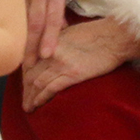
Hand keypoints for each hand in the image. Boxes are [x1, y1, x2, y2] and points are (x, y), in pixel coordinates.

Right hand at [10, 0, 66, 65]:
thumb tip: (61, 24)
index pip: (55, 17)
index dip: (51, 38)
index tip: (47, 56)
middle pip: (41, 22)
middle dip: (36, 46)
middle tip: (32, 66)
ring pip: (25, 17)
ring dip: (22, 40)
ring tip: (19, 58)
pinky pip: (11, 7)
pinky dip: (9, 23)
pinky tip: (5, 36)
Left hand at [20, 16, 139, 112]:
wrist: (115, 37)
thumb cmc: (97, 33)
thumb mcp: (70, 32)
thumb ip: (56, 42)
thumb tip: (48, 54)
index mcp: (49, 40)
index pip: (29, 61)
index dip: (25, 75)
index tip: (25, 86)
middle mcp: (50, 51)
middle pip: (31, 74)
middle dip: (26, 90)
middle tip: (24, 102)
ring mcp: (60, 63)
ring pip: (37, 83)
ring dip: (31, 97)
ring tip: (28, 107)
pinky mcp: (72, 74)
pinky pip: (51, 88)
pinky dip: (42, 98)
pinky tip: (37, 104)